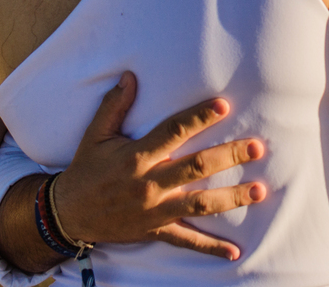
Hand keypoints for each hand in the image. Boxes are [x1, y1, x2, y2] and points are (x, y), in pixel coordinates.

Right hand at [51, 72, 266, 259]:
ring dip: (232, 198)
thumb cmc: (85, 170)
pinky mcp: (155, 231)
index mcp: (137, 156)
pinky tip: (234, 251)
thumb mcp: (95, 135)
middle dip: (229, 156)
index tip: (223, 105)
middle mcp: (150, 184)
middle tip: (257, 147)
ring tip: (260, 190)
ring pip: (200, 205)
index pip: (174, 132)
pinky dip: (210, 248)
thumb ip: (114, 106)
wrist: (68, 214)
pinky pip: (186, 241)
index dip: (199, 117)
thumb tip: (130, 77)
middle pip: (196, 168)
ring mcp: (155, 210)